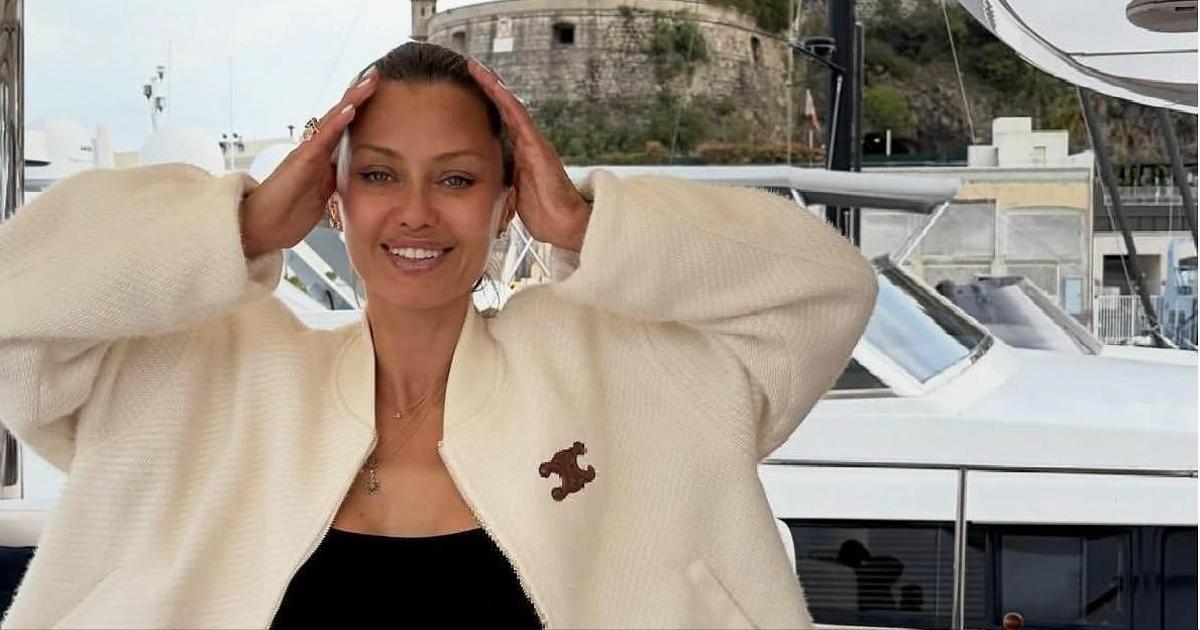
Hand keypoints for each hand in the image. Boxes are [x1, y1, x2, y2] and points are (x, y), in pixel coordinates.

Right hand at [239, 68, 378, 258]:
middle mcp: (314, 150)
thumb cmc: (289, 213)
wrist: (262, 229)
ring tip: (368, 81)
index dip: (362, 110)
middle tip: (377, 74)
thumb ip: (337, 181)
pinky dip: (337, 122)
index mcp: (323, 158)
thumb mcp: (324, 195)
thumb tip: (358, 178)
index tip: (380, 94)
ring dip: (351, 99)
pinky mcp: (300, 162)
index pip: (346, 128)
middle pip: (340, 116)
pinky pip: (322, 138)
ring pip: (332, 119)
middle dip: (358, 95)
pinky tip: (350, 109)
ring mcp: (307, 153)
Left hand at [467, 59, 590, 251]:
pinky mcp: (537, 146)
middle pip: (504, 107)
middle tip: (470, 66)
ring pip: (511, 107)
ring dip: (494, 86)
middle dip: (488, 86)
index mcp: (518, 152)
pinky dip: (506, 101)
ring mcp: (533, 142)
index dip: (484, 103)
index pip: (499, 121)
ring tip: (477, 69)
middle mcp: (526, 142)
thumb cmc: (540, 211)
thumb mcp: (511, 192)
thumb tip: (478, 179)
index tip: (467, 87)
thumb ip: (500, 178)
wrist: (562, 223)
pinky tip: (494, 87)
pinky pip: (520, 118)